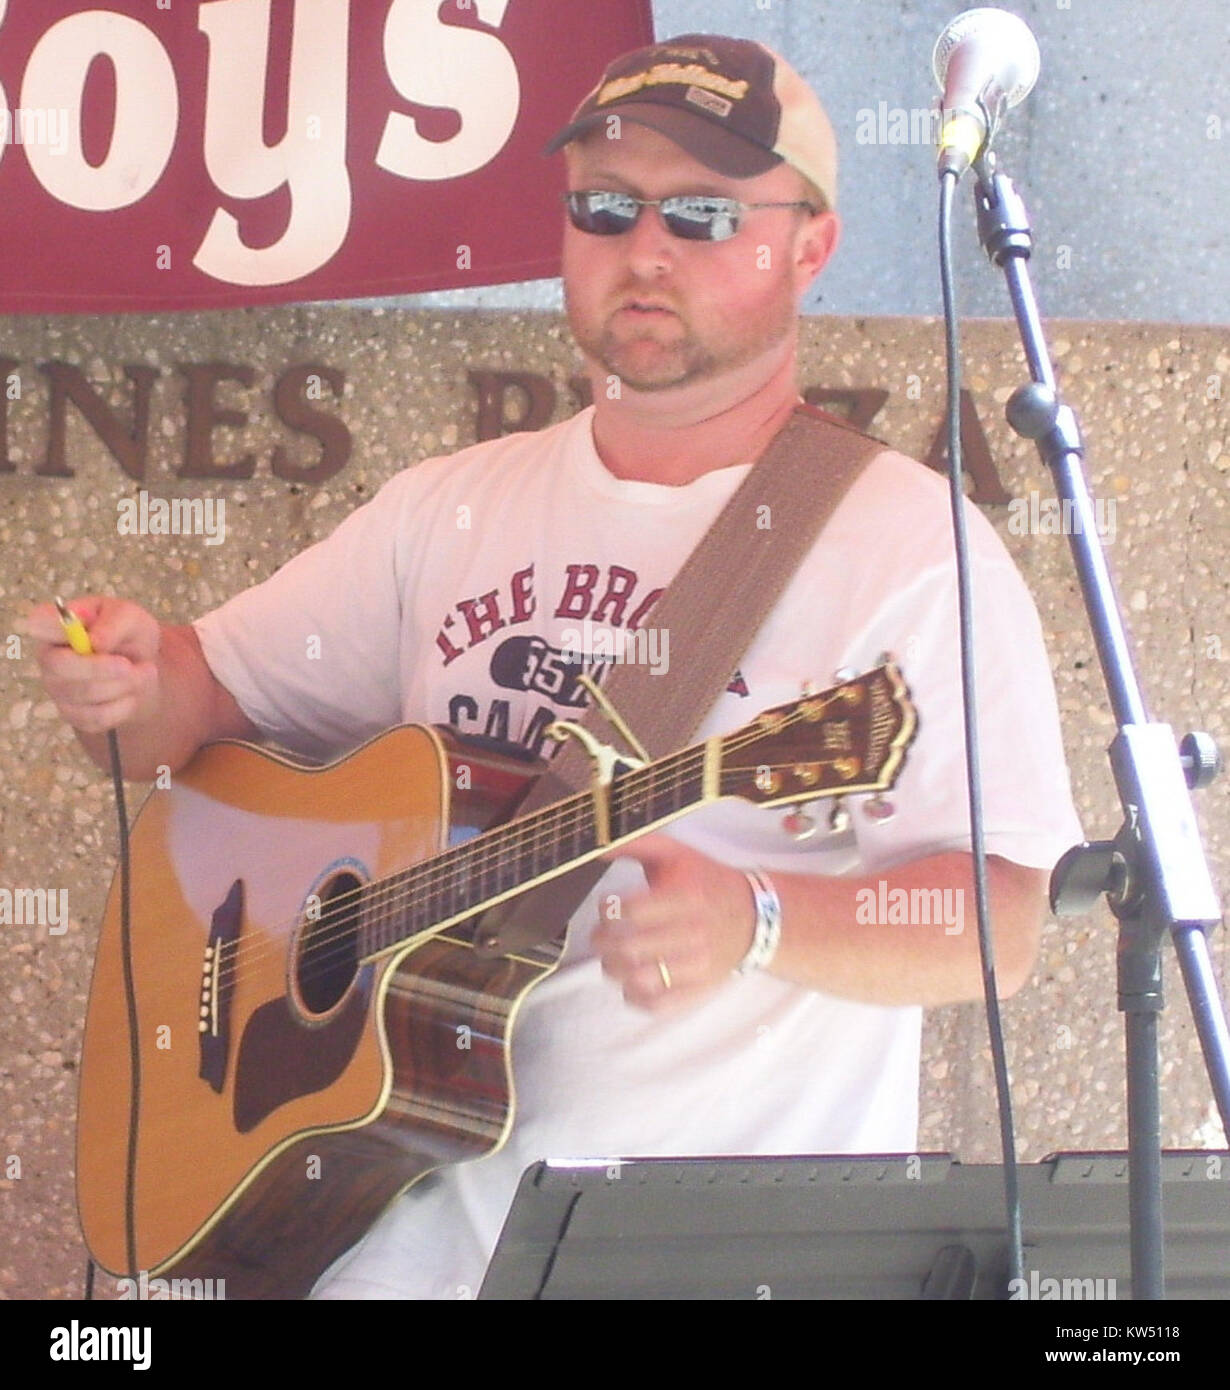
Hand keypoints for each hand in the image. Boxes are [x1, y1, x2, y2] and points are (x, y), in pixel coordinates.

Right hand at [25, 595, 161, 734]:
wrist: (141, 665)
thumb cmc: (128, 633)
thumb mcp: (130, 617)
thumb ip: (113, 623)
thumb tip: (95, 643)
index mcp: (56, 625)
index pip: (39, 623)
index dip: (57, 629)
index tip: (88, 635)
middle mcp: (48, 657)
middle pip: (59, 667)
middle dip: (100, 668)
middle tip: (129, 666)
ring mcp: (57, 689)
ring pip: (85, 695)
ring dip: (123, 685)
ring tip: (144, 671)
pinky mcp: (73, 714)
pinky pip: (97, 717)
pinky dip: (124, 705)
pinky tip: (132, 692)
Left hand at [592, 834, 756, 1011]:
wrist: (755, 916)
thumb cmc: (706, 881)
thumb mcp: (676, 853)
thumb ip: (635, 844)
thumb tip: (597, 845)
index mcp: (686, 897)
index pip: (632, 911)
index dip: (608, 910)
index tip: (607, 906)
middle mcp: (693, 933)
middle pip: (629, 949)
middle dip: (602, 942)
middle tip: (601, 935)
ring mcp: (698, 967)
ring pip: (638, 980)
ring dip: (614, 969)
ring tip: (613, 957)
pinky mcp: (699, 990)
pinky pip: (657, 1006)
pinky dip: (634, 997)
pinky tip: (630, 981)